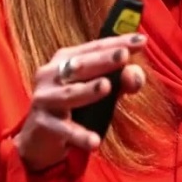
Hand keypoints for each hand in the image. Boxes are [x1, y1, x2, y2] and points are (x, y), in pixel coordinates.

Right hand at [14, 33, 147, 171]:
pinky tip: (94, 141)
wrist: (40, 137)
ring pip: (69, 94)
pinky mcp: (43, 124)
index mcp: (65, 60)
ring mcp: (45, 99)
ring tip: (106, 87)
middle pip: (80, 65)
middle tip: (123, 55)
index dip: (118, 42)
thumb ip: (121, 81)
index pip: (95, 47)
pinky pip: (64, 129)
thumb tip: (134, 73)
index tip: (141, 39)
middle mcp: (51, 74)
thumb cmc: (74, 107)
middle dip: (103, 59)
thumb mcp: (100, 91)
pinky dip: (79, 135)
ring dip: (87, 90)